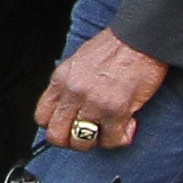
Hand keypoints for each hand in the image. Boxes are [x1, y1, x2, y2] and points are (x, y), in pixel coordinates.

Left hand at [34, 29, 167, 150]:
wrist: (140, 39)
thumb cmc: (115, 47)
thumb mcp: (79, 62)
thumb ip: (69, 85)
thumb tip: (68, 108)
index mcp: (61, 79)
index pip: (42, 117)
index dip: (54, 126)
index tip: (67, 125)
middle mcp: (73, 93)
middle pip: (56, 136)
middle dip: (71, 141)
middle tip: (88, 134)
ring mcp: (93, 103)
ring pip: (81, 143)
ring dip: (97, 140)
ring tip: (109, 128)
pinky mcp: (116, 111)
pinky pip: (110, 141)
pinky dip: (120, 138)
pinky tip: (128, 125)